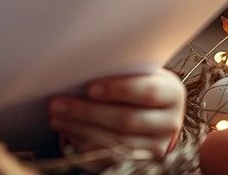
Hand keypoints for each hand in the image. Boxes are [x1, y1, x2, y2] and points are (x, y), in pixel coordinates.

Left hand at [48, 68, 184, 167]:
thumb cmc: (136, 82)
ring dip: (80, 129)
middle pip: (127, 120)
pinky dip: (85, 144)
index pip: (148, 91)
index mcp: (171, 93)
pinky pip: (111, 157)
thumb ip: (119, 69)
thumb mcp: (136, 71)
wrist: (152, 110)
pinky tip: (67, 131)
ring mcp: (156, 146)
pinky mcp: (142, 162)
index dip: (119, 90)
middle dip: (87, 112)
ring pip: (117, 142)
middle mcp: (169, 122)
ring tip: (56, 117)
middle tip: (57, 103)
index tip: (89, 87)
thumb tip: (80, 65)